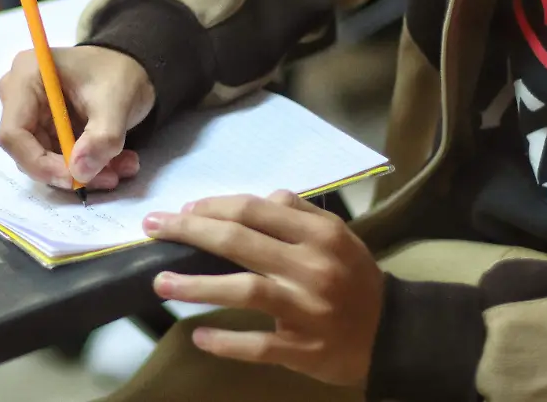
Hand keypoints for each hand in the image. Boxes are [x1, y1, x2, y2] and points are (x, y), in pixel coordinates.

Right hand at [0, 46, 154, 189]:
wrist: (132, 64)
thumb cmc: (119, 72)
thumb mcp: (117, 103)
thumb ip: (101, 138)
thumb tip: (79, 173)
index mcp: (26, 77)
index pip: (14, 133)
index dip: (40, 163)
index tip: (75, 178)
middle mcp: (19, 95)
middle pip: (28, 150)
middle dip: (69, 170)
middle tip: (110, 176)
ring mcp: (30, 113)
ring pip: (46, 160)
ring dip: (84, 171)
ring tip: (123, 166)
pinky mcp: (44, 128)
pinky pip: (57, 158)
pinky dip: (88, 165)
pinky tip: (117, 161)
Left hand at [144, 191, 383, 387]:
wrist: (394, 334)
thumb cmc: (355, 279)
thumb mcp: (337, 236)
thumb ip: (298, 213)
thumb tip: (260, 197)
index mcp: (319, 235)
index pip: (255, 210)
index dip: (212, 207)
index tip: (182, 210)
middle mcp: (311, 267)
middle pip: (239, 242)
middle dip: (189, 232)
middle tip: (153, 228)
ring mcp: (306, 309)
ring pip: (243, 290)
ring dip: (197, 285)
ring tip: (161, 282)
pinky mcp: (303, 349)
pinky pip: (257, 344)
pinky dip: (226, 341)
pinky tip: (198, 335)